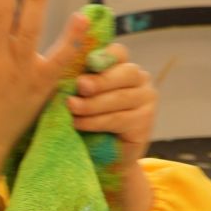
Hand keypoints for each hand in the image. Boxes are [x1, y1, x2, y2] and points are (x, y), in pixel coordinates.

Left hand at [67, 43, 155, 170]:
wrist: (99, 156)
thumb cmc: (85, 119)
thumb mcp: (79, 96)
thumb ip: (78, 81)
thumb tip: (65, 65)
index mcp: (122, 66)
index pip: (118, 53)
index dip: (105, 55)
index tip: (88, 62)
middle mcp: (139, 80)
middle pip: (125, 73)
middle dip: (100, 80)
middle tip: (80, 85)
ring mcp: (146, 100)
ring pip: (121, 98)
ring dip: (94, 104)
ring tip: (71, 107)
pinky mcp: (145, 123)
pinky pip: (119, 119)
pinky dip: (96, 122)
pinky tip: (79, 123)